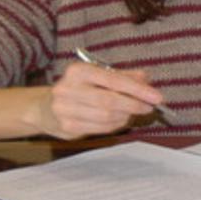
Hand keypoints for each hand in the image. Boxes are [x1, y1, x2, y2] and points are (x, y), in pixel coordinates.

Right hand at [36, 62, 162, 138]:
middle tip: (149, 106)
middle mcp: (68, 89)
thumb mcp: (98, 76)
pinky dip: (115, 125)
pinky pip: (100, 128)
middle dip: (134, 104)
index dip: (138, 89)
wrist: (43, 107)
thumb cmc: (78, 88)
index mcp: (78, 71)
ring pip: (106, 116)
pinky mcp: (66, 127)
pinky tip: (120, 119)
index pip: (113, 80)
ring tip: (133, 112)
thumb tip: (146, 79)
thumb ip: (123, 76)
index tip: (156, 96)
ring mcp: (65, 110)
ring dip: (126, 116)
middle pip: (110, 100)